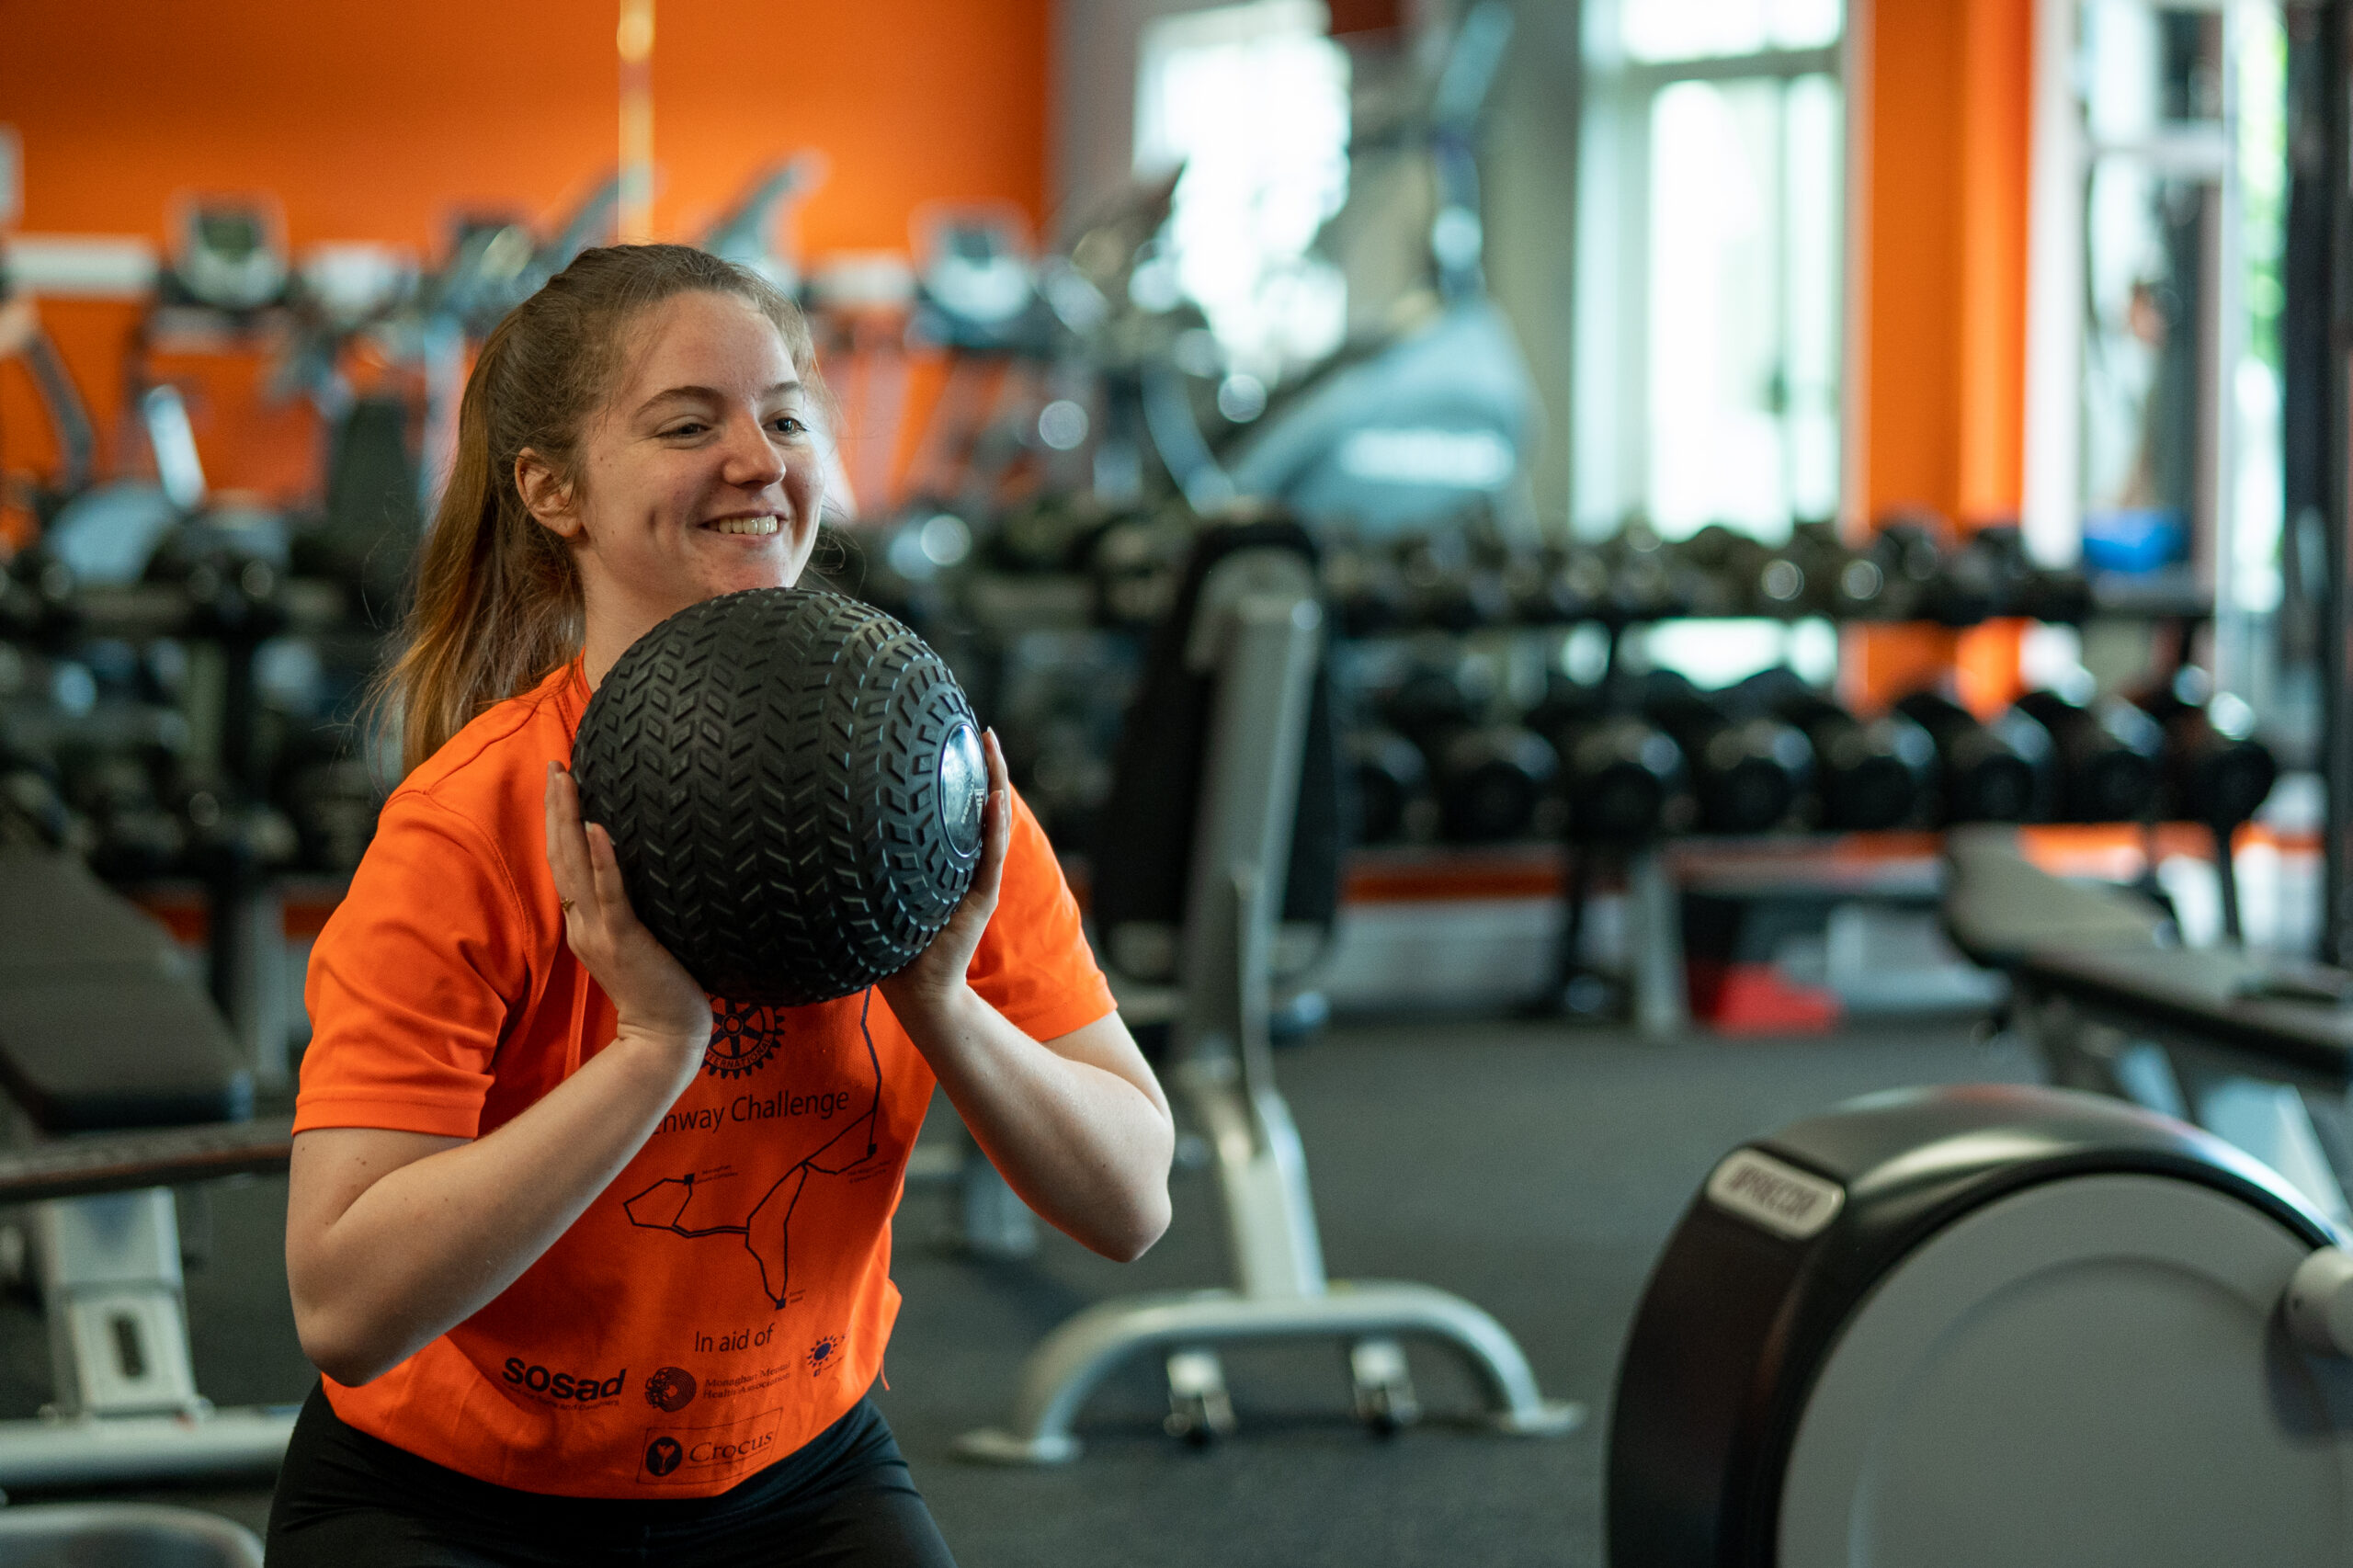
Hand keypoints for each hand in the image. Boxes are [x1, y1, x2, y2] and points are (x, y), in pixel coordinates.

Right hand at [544, 762, 711, 1079]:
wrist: (665, 1036)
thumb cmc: (659, 985)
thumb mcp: (634, 939)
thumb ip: (625, 906)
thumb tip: (636, 866)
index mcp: (584, 920)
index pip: (564, 860)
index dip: (558, 820)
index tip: (558, 780)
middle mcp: (583, 922)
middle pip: (560, 855)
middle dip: (556, 808)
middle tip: (554, 765)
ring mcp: (599, 931)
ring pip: (576, 867)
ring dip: (569, 821)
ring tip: (565, 782)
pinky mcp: (624, 940)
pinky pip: (611, 895)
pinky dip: (603, 861)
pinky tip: (600, 829)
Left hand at [879, 728, 1009, 1025]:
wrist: (917, 989)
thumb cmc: (890, 944)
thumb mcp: (874, 893)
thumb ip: (862, 865)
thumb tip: (813, 828)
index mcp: (943, 858)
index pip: (954, 805)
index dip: (956, 769)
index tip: (946, 731)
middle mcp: (964, 862)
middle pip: (981, 802)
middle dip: (984, 763)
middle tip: (981, 726)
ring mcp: (976, 878)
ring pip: (992, 819)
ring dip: (995, 781)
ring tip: (992, 745)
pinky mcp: (981, 897)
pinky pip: (990, 854)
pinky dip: (995, 825)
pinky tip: (994, 797)